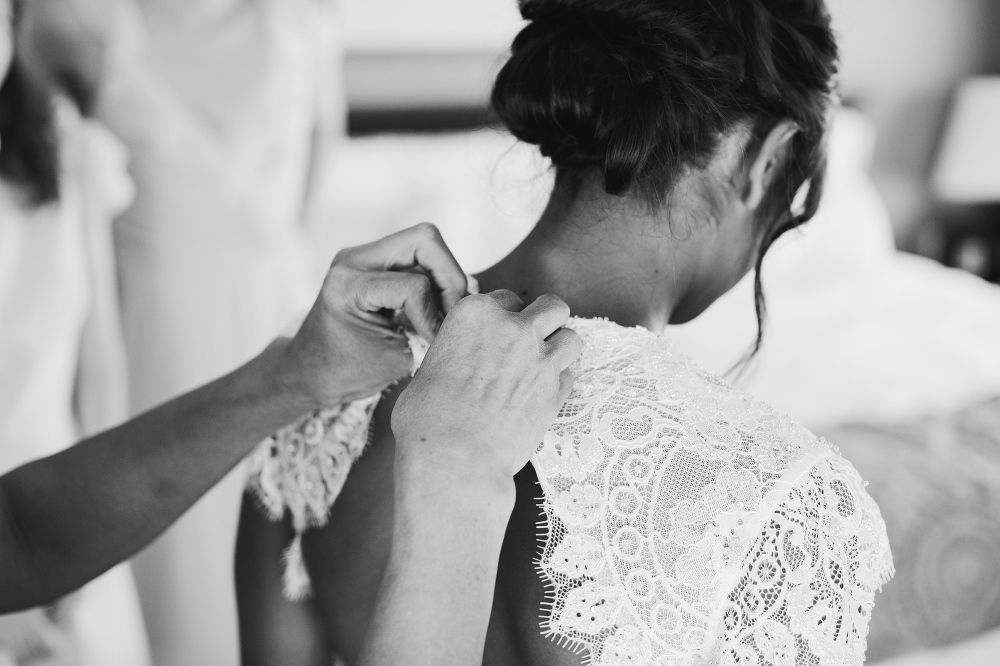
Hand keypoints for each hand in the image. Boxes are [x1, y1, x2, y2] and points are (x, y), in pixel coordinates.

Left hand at [277, 223, 467, 406]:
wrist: (309, 372)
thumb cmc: (345, 373)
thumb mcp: (395, 360)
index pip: (414, 285)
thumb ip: (431, 332)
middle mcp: (353, 260)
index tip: (435, 341)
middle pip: (425, 240)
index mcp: (348, 285)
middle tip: (453, 312)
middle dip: (450, 276)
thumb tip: (467, 310)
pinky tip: (433, 308)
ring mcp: (363, 257)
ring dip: (444, 278)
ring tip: (444, 313)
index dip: (434, 315)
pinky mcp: (374, 261)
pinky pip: (417, 257)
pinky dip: (434, 280)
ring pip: (425, 244)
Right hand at [391, 291, 581, 490]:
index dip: (505, 315)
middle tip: (534, 338)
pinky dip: (560, 383)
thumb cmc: (429, 419)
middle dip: (546, 320)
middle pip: (551, 306)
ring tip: (544, 365)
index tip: (501, 332)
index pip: (506, 298)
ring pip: (571, 338)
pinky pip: (571, 376)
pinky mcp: (556, 393)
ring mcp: (540, 360)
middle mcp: (514, 329)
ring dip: (560, 348)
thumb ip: (456, 352)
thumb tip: (459, 362)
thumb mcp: (429, 368)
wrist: (453, 457)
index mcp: (476, 314)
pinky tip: (542, 395)